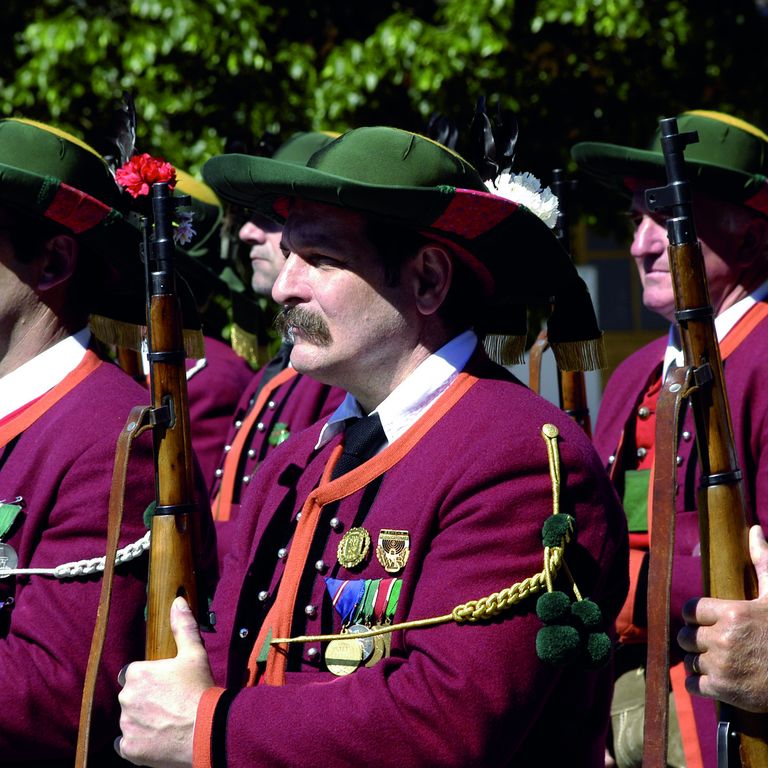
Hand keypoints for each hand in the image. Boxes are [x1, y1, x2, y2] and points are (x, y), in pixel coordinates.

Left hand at [117, 596, 214, 766]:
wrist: (206, 730)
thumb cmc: (199, 689)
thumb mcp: (195, 654)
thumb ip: (183, 627)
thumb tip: (177, 601)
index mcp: (137, 673)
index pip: (136, 673)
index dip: (153, 679)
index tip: (168, 685)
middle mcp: (126, 699)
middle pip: (132, 696)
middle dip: (147, 699)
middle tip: (170, 703)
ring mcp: (126, 725)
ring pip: (131, 719)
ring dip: (143, 720)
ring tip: (167, 722)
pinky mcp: (129, 749)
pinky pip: (128, 744)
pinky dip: (140, 742)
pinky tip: (158, 738)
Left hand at [677, 524, 767, 711]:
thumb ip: (762, 563)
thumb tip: (755, 530)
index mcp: (732, 612)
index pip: (689, 610)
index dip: (695, 616)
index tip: (706, 621)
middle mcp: (722, 638)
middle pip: (685, 636)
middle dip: (696, 639)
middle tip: (714, 643)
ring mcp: (721, 665)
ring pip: (689, 660)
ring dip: (700, 662)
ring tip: (720, 662)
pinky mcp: (723, 690)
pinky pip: (692, 684)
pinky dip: (700, 684)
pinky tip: (716, 680)